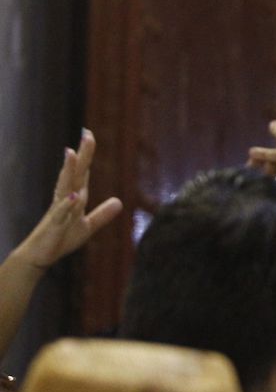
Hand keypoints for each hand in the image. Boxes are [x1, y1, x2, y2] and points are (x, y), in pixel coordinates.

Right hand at [13, 131, 123, 270]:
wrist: (40, 257)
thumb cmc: (60, 239)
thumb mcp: (87, 226)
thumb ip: (102, 214)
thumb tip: (119, 202)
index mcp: (74, 198)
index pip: (82, 172)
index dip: (86, 155)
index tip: (88, 134)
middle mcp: (65, 200)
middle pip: (75, 174)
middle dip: (81, 155)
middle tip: (86, 134)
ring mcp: (59, 211)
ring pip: (65, 187)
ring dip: (68, 171)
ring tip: (71, 152)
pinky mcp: (55, 226)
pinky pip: (61, 213)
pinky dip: (67, 205)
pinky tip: (74, 196)